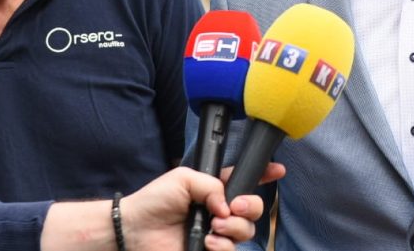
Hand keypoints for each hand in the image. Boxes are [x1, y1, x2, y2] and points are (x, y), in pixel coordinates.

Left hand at [40, 162, 283, 250]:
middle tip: (231, 207)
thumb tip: (227, 204)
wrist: (135, 230)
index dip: (265, 175)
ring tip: (214, 227)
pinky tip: (208, 242)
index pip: (247, 180)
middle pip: (254, 209)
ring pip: (247, 232)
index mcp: (216, 190)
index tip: (278, 171)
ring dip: (234, 227)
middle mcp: (220, 212)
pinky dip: (223, 246)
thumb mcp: (184, 178)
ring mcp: (217, 234)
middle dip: (250, 206)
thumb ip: (212, 185)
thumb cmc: (154, 201)